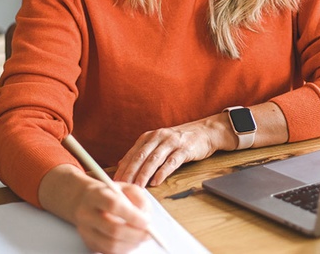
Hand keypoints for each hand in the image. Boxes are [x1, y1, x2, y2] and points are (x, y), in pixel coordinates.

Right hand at [71, 178, 151, 253]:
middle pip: (113, 229)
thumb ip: (139, 198)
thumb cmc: (109, 194)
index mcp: (96, 195)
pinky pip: (108, 252)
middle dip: (136, 234)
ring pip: (111, 244)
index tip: (147, 221)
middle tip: (149, 233)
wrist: (85, 201)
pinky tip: (131, 241)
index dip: (133, 216)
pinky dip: (124, 249)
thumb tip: (146, 216)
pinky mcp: (89, 243)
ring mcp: (86, 231)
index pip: (114, 206)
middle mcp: (86, 214)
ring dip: (131, 243)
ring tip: (141, 237)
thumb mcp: (125, 188)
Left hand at [114, 115, 228, 186]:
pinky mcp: (184, 149)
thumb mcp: (158, 143)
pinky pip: (171, 162)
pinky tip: (156, 182)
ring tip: (137, 187)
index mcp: (149, 137)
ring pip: (154, 159)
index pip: (132, 154)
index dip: (123, 168)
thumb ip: (142, 152)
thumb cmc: (180, 140)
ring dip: (144, 174)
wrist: (205, 132)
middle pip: (140, 156)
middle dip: (130, 172)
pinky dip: (162, 172)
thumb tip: (122, 165)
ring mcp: (171, 142)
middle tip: (121, 186)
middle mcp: (158, 137)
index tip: (114, 181)